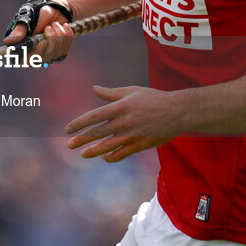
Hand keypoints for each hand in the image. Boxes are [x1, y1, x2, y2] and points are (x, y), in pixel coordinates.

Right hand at [3, 7, 73, 62]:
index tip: (43, 41)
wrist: (52, 8)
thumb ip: (20, 31)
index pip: (25, 60)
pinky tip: (64, 27)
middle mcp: (33, 54)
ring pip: (56, 53)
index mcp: (21, 47)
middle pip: (44, 58)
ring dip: (59, 36)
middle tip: (49, 27)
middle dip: (51, 41)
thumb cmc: (35, 12)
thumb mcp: (27, 18)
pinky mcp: (58, 53)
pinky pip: (65, 49)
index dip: (36, 53)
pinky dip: (67, 36)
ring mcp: (46, 55)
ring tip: (56, 24)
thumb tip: (8, 42)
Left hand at [65, 85, 179, 161]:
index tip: (68, 129)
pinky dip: (111, 156)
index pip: (93, 117)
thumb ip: (111, 93)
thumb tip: (94, 89)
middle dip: (82, 139)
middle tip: (69, 145)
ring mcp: (131, 135)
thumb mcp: (132, 92)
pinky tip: (104, 157)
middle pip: (97, 133)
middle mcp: (123, 122)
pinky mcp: (140, 145)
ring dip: (93, 151)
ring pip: (107, 146)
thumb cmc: (154, 98)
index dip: (79, 123)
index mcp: (120, 107)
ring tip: (82, 154)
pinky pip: (122, 153)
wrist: (177, 112)